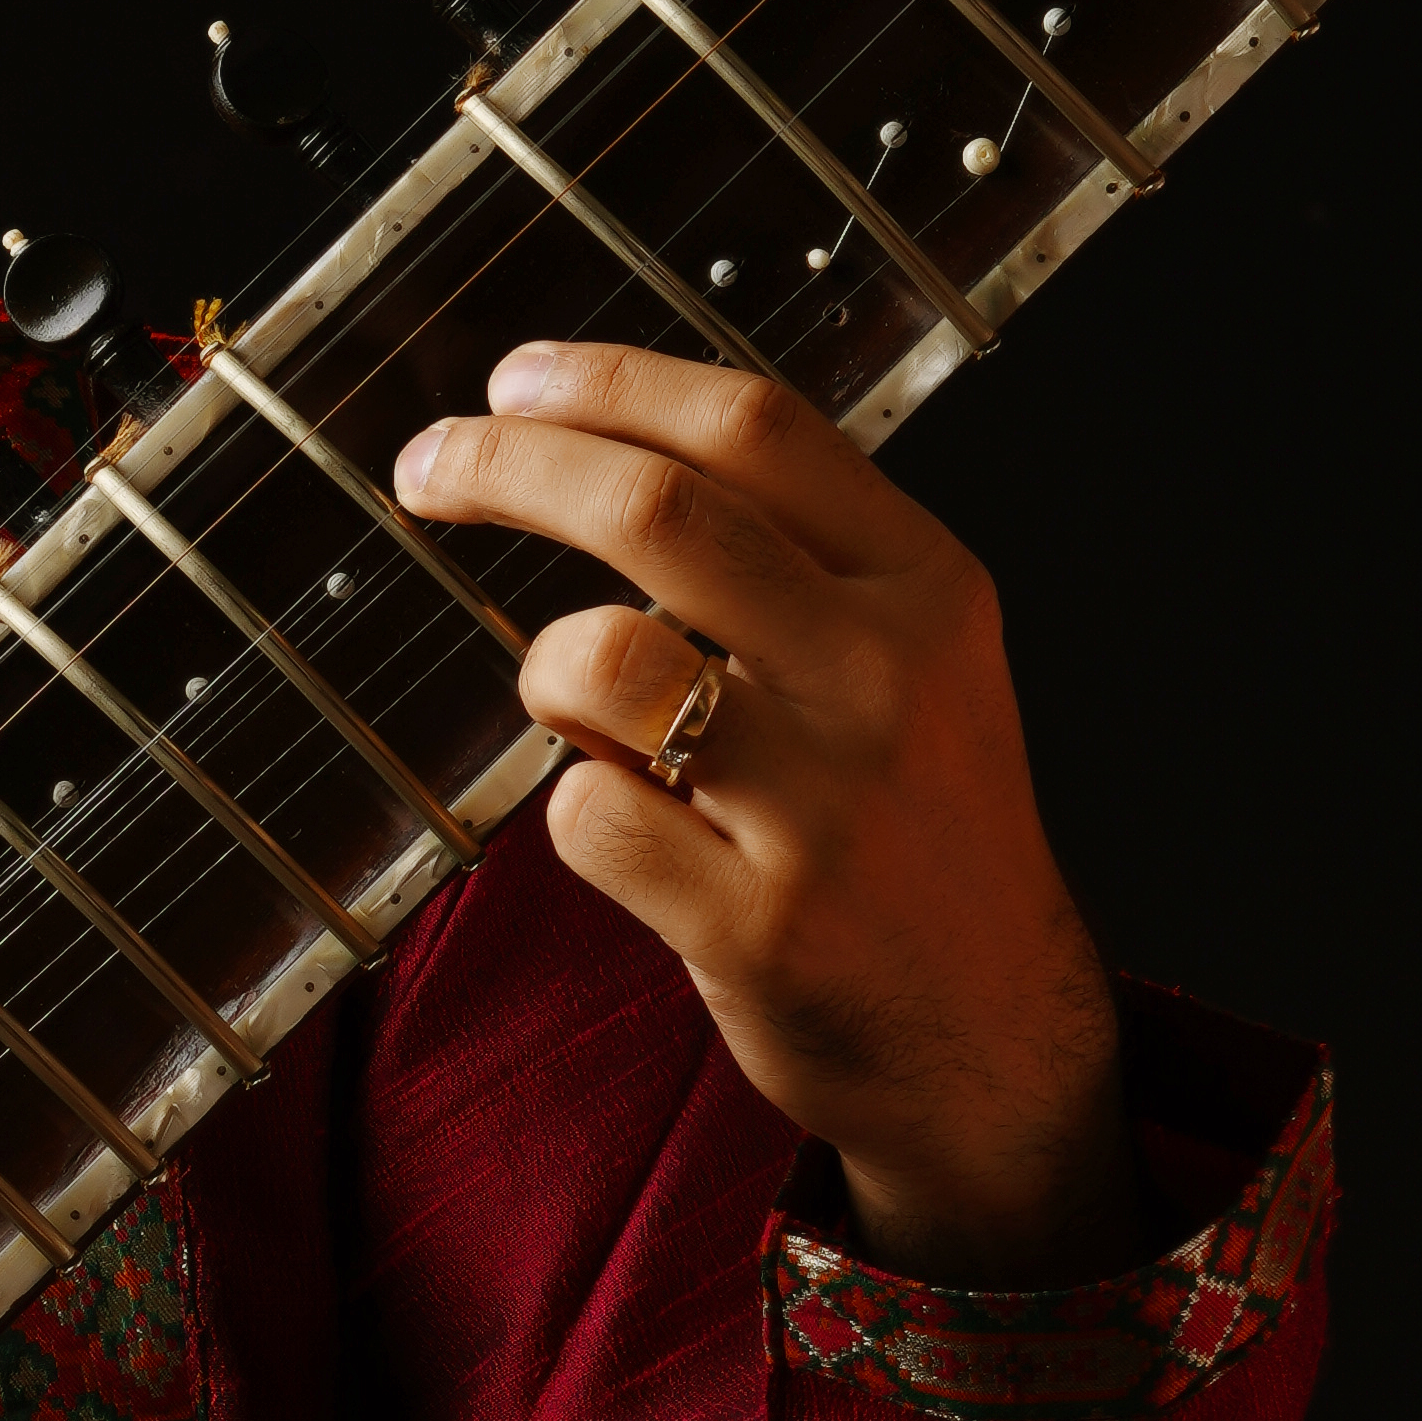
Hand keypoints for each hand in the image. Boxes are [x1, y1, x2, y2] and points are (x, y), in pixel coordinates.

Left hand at [388, 347, 1139, 1283]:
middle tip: (429, 464)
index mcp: (926, 587)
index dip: (609, 383)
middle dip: (511, 464)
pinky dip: (579, 809)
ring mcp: (823, 804)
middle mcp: (884, 677)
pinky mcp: (758, 924)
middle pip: (655, 508)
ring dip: (547, 671)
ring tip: (583, 716)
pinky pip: (583, 814)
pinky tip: (645, 838)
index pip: (753, 429)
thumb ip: (793, 560)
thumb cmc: (915, 830)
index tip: (511, 381)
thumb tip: (598, 448)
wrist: (992, 1039)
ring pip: (597, 660)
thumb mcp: (911, 661)